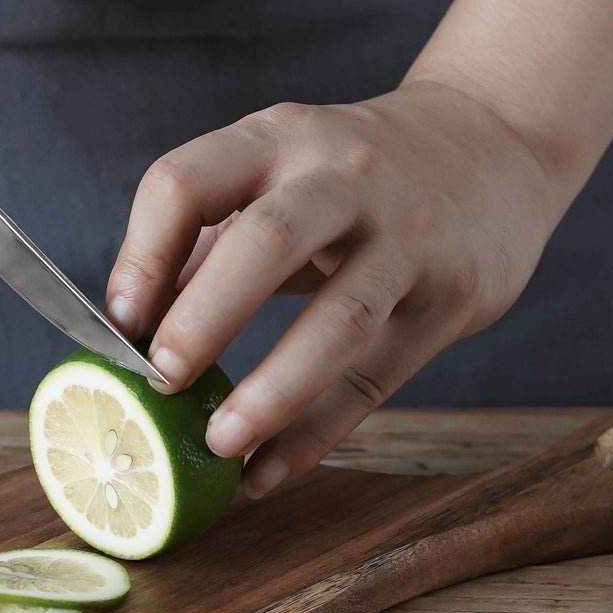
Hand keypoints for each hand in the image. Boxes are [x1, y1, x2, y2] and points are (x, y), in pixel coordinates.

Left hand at [105, 80, 567, 496]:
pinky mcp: (451, 296)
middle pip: (266, 242)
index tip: (119, 323)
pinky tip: (266, 473)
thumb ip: (210, 237)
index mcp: (278, 139)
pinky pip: (374, 378)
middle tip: (161, 382)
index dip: (141, 256)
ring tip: (219, 443)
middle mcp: (343, 177)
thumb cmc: (355, 173)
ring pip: (339, 320)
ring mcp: (407, 236)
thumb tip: (131, 327)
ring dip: (270, 392)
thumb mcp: (282, 170)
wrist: (492, 143)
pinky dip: (314, 435)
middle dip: (203, 318)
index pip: (185, 183)